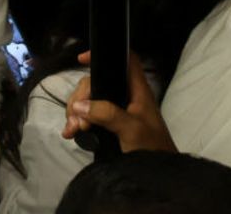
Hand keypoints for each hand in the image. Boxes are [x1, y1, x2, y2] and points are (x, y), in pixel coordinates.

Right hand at [62, 51, 176, 152]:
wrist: (158, 176)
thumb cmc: (152, 149)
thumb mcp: (131, 129)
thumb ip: (107, 113)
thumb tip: (80, 106)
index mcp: (137, 91)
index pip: (125, 60)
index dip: (106, 54)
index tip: (82, 59)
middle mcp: (125, 97)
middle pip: (96, 83)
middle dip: (80, 98)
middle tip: (75, 118)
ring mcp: (116, 111)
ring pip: (88, 101)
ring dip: (75, 113)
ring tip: (72, 130)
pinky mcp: (109, 125)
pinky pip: (87, 117)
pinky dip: (77, 122)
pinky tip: (71, 133)